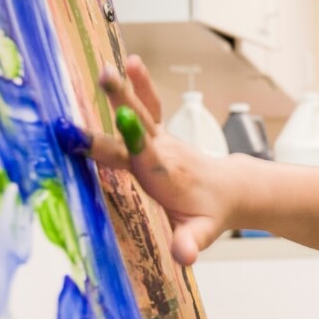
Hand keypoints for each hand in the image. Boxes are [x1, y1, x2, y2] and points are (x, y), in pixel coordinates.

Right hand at [80, 55, 234, 264]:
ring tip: (111, 68)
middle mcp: (163, 150)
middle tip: (105, 81)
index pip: (139, 157)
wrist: (231, 189)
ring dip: (128, 89)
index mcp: (166, 174)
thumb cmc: (210, 212)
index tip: (87, 138)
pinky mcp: (158, 132)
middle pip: (138, 126)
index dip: (117, 146)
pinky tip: (130, 63)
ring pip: (144, 110)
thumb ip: (191, 241)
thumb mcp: (203, 232)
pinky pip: (150, 105)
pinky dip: (140, 85)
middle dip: (121, 104)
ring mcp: (161, 138)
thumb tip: (184, 256)